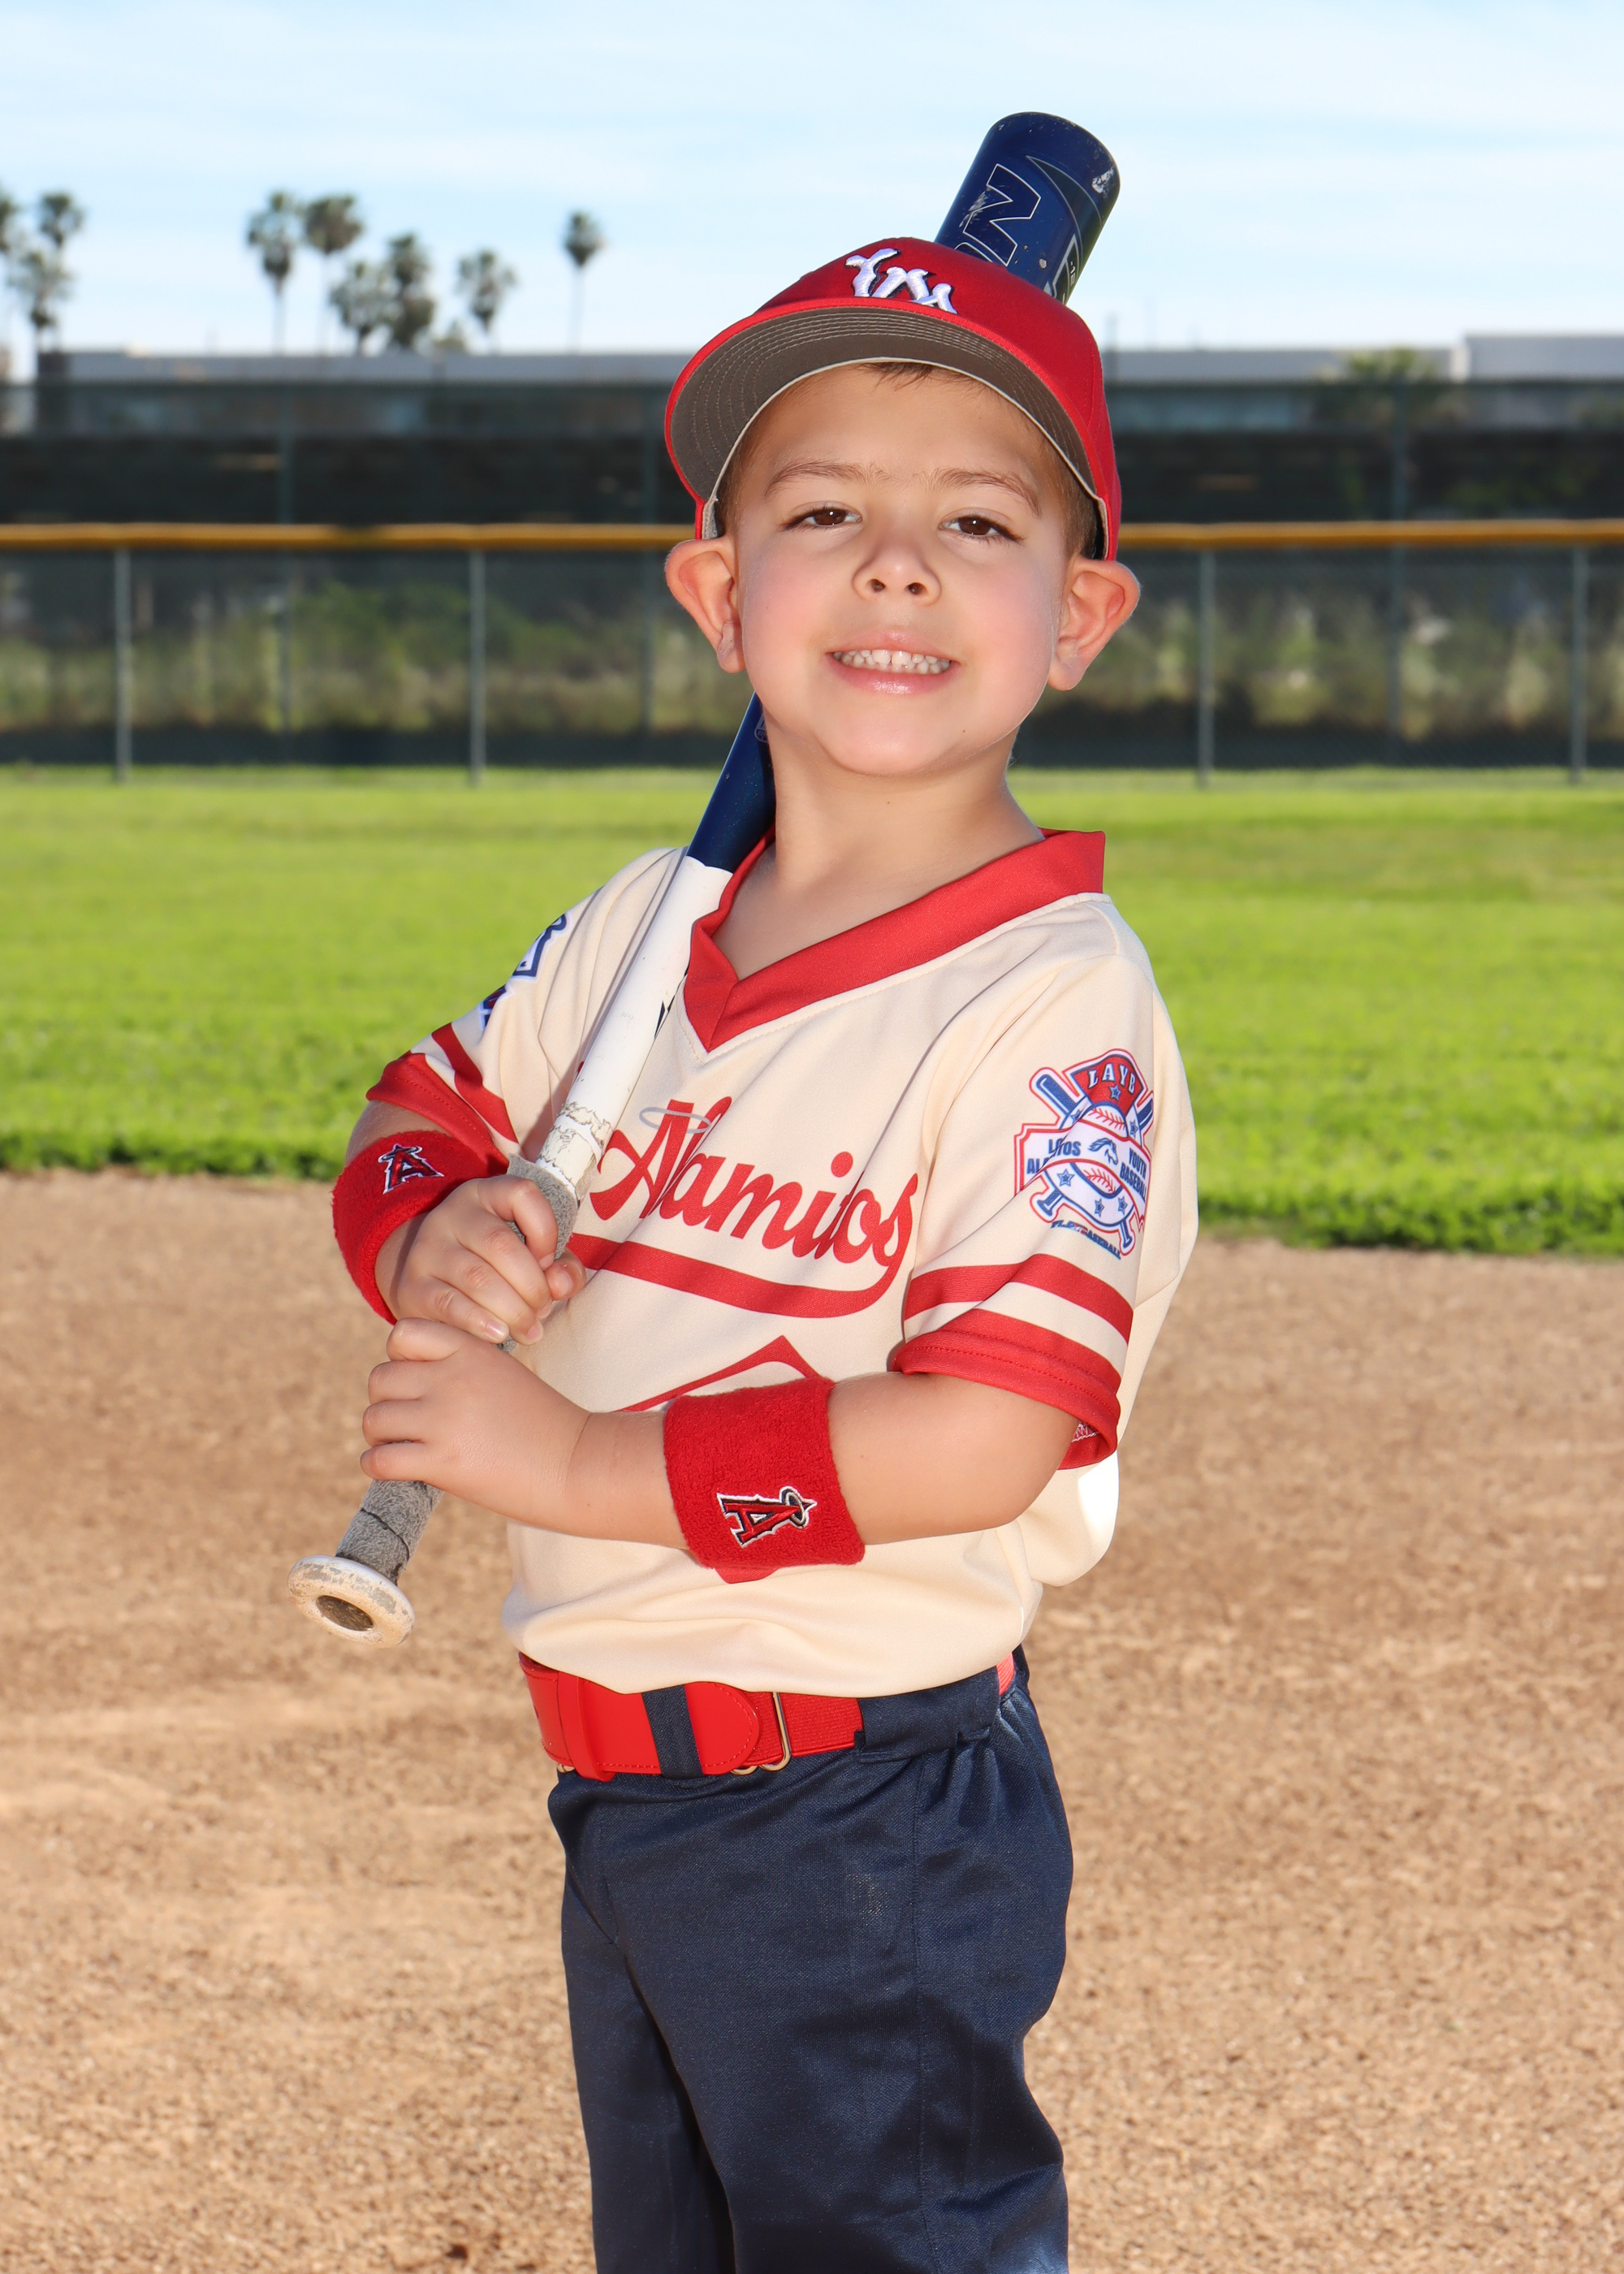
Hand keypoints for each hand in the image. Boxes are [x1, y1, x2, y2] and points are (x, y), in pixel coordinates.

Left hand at [361, 1319, 585, 1522]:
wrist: (577, 1465)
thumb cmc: (544, 1424)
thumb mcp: (504, 1374)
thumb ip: (460, 1368)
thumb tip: (407, 1380)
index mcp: (471, 1350)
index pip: (403, 1333)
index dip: (399, 1358)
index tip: (415, 1381)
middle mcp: (452, 1378)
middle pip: (380, 1378)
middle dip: (386, 1401)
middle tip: (405, 1421)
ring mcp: (445, 1419)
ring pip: (374, 1419)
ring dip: (381, 1436)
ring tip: (401, 1446)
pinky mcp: (441, 1462)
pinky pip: (378, 1460)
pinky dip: (378, 1466)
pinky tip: (397, 1468)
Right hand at [378, 1175, 586, 1344]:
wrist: (426, 1281)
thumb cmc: (493, 1267)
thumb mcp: (529, 1255)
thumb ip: (559, 1266)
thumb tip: (562, 1284)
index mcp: (485, 1195)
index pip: (521, 1194)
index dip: (546, 1231)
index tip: (549, 1262)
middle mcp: (452, 1216)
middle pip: (501, 1245)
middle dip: (532, 1286)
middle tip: (542, 1311)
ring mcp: (427, 1249)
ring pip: (477, 1279)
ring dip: (512, 1310)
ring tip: (529, 1330)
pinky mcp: (413, 1286)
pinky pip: (450, 1305)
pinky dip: (480, 1323)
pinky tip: (499, 1335)